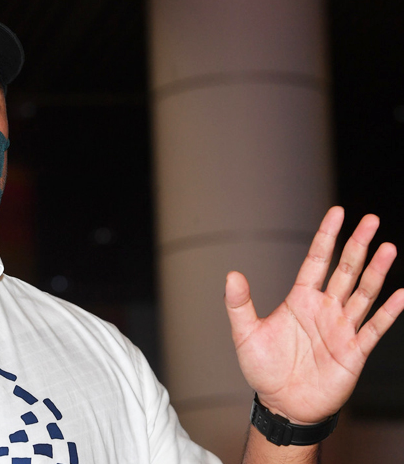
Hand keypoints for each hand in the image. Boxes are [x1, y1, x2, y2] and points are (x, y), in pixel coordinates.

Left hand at [225, 206, 403, 424]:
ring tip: (388, 247)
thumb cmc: (263, 369)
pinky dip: (388, 312)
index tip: (338, 212)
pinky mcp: (354, 352)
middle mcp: (325, 309)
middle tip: (371, 220)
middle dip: (357, 245)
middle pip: (345, 270)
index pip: (317, 260)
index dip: (327, 237)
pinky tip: (401, 294)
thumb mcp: (245, 333)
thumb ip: (239, 303)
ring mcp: (342, 329)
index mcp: (300, 299)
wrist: (281, 405)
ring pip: (363, 293)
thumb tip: (232, 274)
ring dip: (376, 271)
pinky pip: (374, 328)